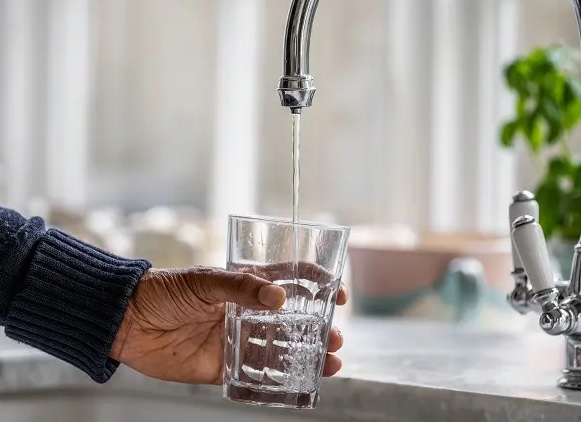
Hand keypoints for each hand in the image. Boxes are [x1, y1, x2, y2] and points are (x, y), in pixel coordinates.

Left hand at [110, 264, 346, 383]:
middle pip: (292, 321)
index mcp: (245, 284)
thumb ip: (241, 287)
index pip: (289, 281)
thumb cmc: (163, 290)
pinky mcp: (222, 367)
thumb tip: (280, 297)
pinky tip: (298, 383)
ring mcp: (235, 339)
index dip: (317, 285)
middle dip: (318, 329)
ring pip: (280, 349)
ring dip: (306, 355)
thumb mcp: (204, 280)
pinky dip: (278, 380)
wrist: (126, 322)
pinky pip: (255, 375)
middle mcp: (246, 312)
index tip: (338, 296)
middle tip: (337, 338)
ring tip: (330, 362)